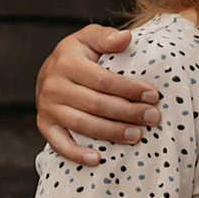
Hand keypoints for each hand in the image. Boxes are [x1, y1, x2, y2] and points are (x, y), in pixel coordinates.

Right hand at [39, 24, 162, 163]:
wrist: (48, 72)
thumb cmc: (78, 55)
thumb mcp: (88, 38)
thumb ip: (106, 37)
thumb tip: (126, 38)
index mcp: (66, 62)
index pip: (103, 80)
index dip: (129, 89)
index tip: (153, 95)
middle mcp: (53, 86)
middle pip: (96, 104)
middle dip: (128, 112)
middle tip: (152, 117)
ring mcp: (48, 108)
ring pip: (83, 125)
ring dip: (112, 133)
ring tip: (137, 136)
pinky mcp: (45, 126)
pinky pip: (60, 144)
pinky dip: (78, 154)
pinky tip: (98, 159)